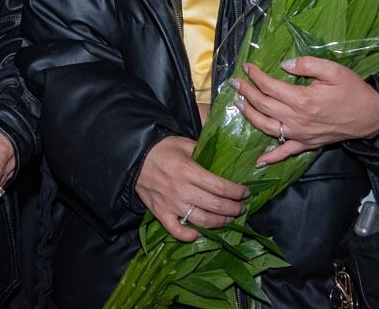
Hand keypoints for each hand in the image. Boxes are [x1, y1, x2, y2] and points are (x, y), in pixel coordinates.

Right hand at [134, 135, 248, 242]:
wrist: (133, 157)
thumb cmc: (160, 148)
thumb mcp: (183, 143)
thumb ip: (203, 151)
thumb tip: (222, 159)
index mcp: (188, 170)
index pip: (220, 186)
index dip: (236, 192)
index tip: (245, 193)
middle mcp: (181, 190)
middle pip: (215, 205)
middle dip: (233, 208)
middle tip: (241, 207)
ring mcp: (171, 204)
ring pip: (201, 220)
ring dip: (219, 222)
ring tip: (228, 219)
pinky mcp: (160, 213)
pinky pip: (175, 230)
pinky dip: (188, 235)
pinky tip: (198, 234)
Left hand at [233, 57, 378, 166]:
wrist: (372, 116)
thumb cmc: (353, 91)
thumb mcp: (334, 70)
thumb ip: (307, 65)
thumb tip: (284, 65)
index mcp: (303, 99)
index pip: (270, 87)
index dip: (256, 76)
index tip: (247, 67)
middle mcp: (298, 119)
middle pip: (264, 105)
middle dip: (247, 92)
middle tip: (235, 82)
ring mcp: (301, 135)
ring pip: (267, 127)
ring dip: (250, 116)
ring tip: (239, 104)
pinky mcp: (307, 144)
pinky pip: (285, 153)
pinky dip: (271, 157)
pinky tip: (258, 161)